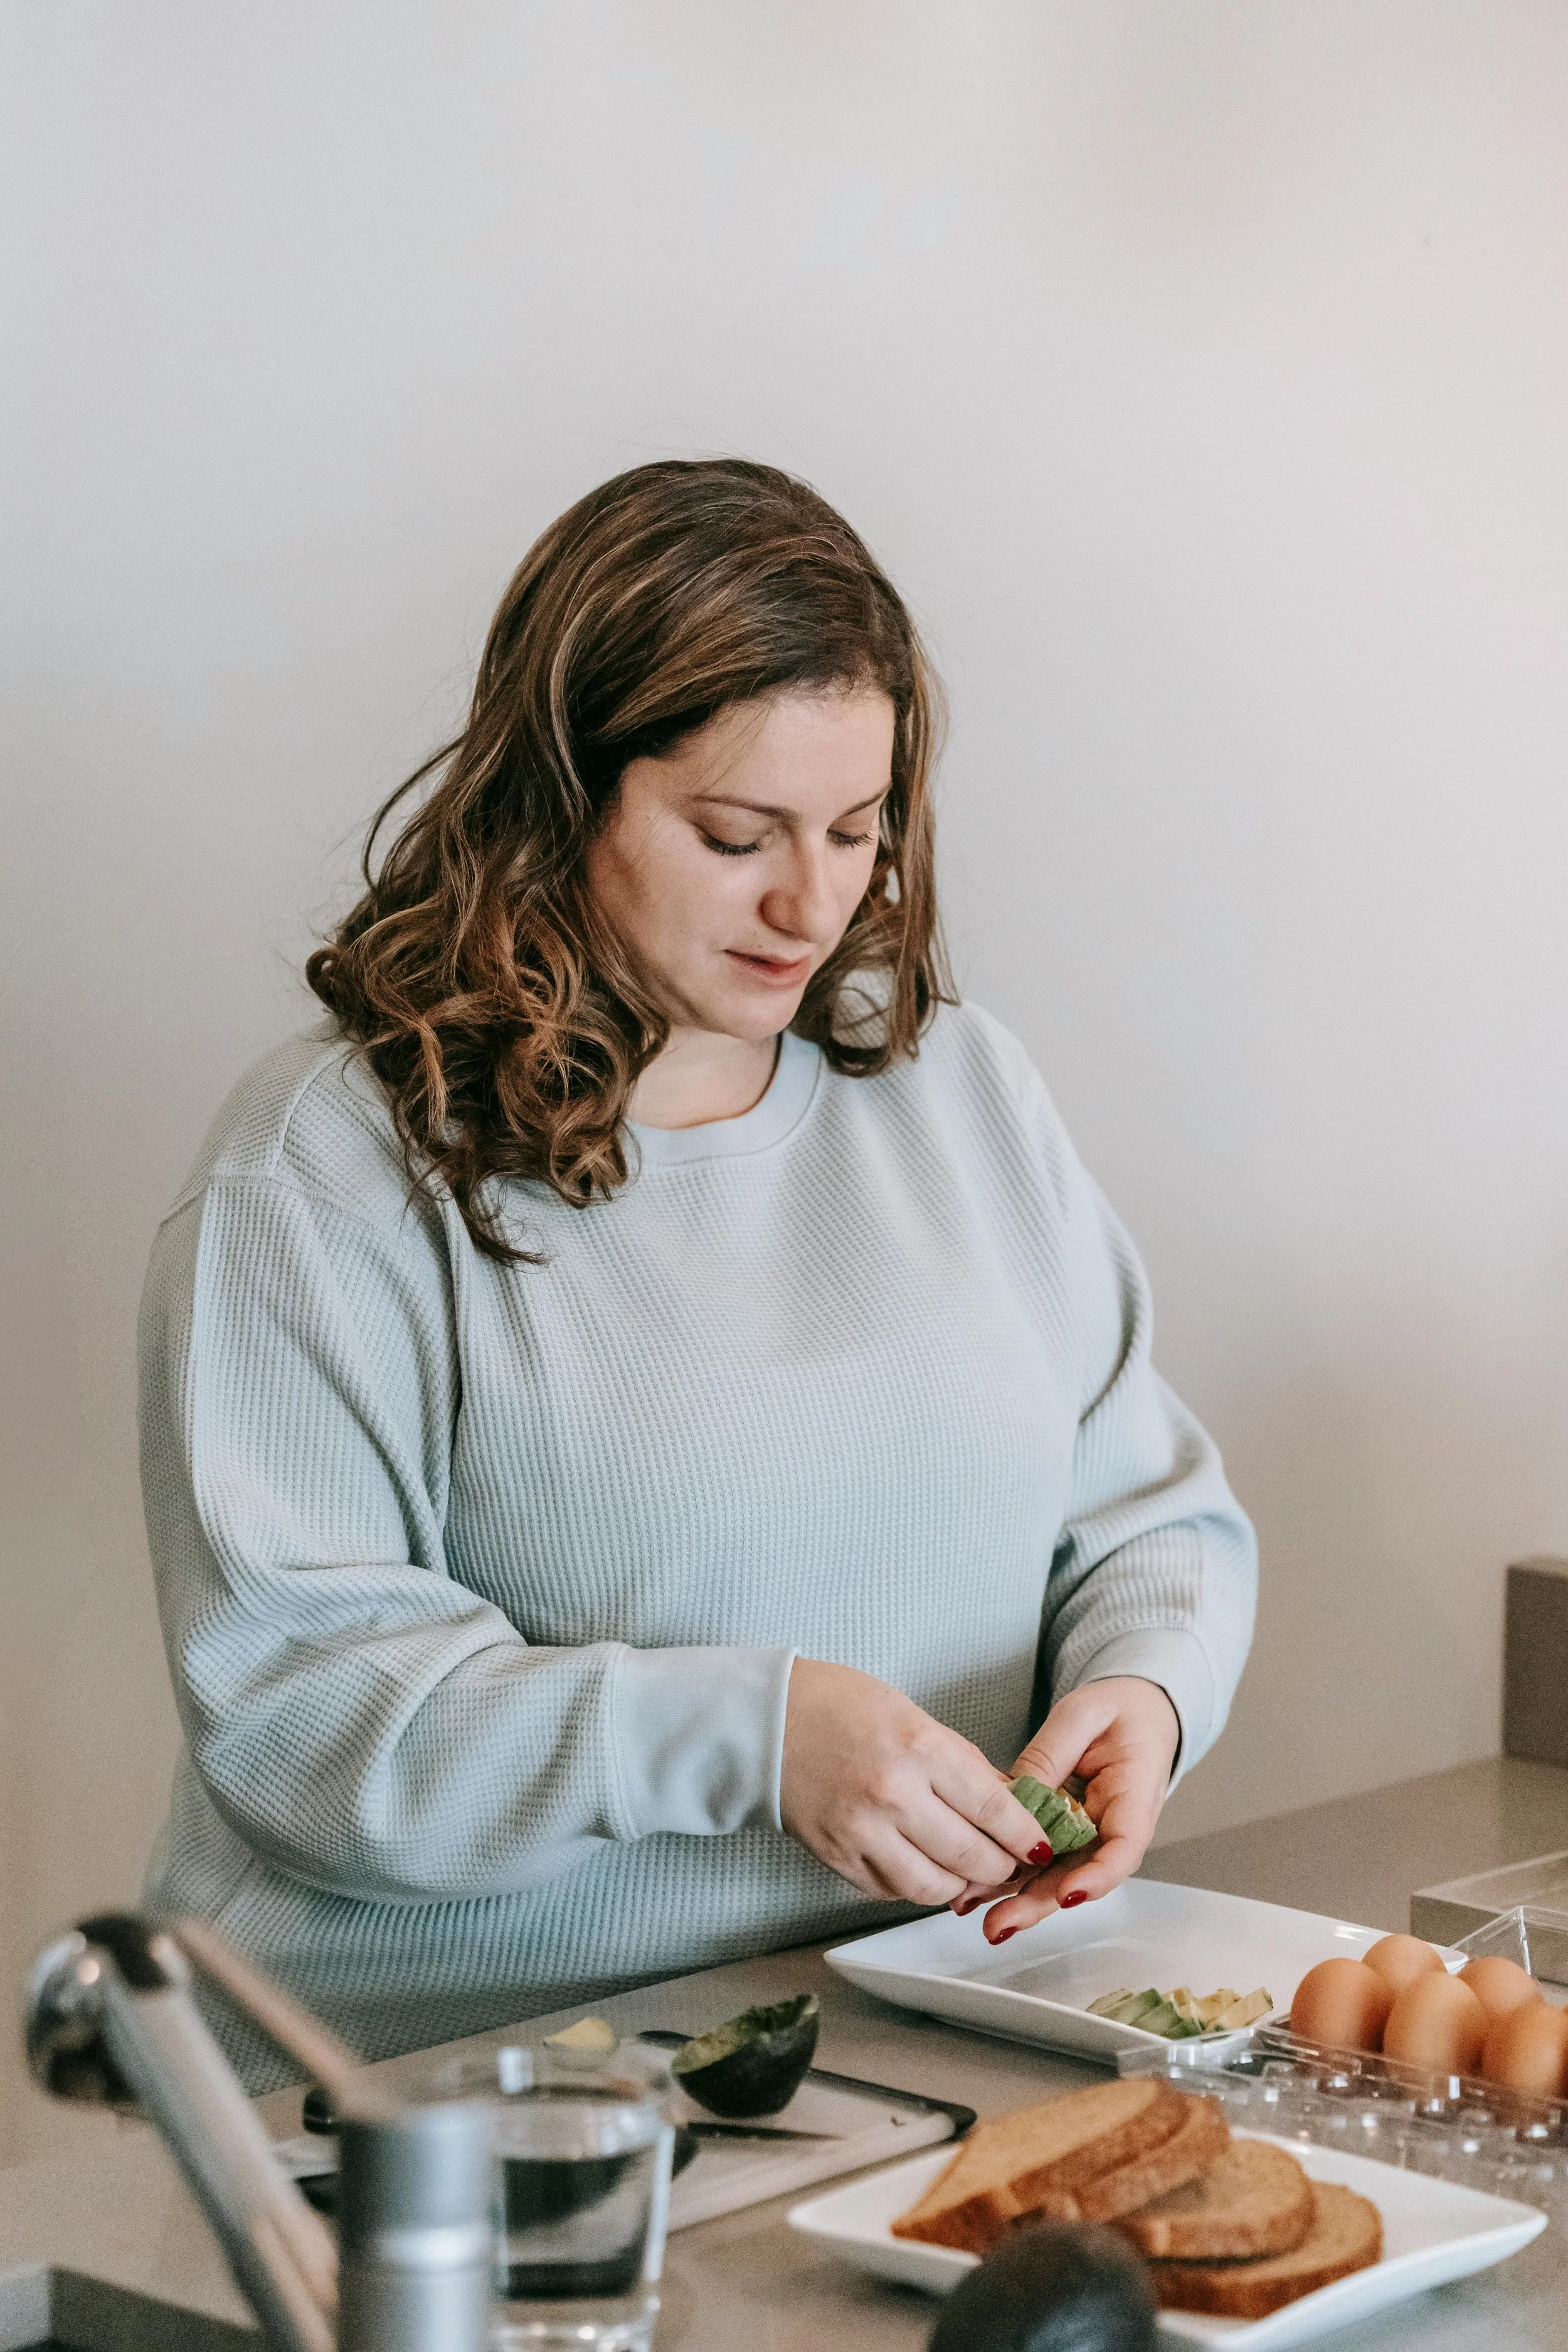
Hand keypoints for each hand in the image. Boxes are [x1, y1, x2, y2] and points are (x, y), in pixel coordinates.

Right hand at [779, 1658, 1050, 1905]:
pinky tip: (923, 1868)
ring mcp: (862, 1833)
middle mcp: (894, 1796)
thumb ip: (961, 1764)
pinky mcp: (838, 1859)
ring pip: (934, 1888)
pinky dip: (915, 1886)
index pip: (994, 1810)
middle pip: (972, 1857)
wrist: (764, 1720)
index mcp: (919, 1749)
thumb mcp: (913, 1716)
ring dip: (960, 1886)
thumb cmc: (838, 1705)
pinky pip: (892, 1891)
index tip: (1041, 1845)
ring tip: (969, 1872)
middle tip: (1013, 1864)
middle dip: (1002, 1867)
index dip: (1026, 1835)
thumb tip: (1008, 1802)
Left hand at [949, 1677, 1180, 1943]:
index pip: (1125, 1846)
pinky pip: (1041, 1860)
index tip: (1068, 1893)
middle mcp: (1116, 1827)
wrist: (1139, 1714)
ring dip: (1018, 1897)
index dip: (1098, 1876)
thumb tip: (1018, 1796)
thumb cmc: (1120, 1712)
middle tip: (1001, 1922)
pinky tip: (975, 1890)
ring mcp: (1091, 1835)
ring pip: (1057, 1876)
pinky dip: (1010, 1875)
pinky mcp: (1067, 1835)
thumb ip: (1052, 1754)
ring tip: (974, 1909)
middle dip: (1040, 1902)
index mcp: (1136, 1794)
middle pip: (1082, 1875)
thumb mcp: (1083, 1714)